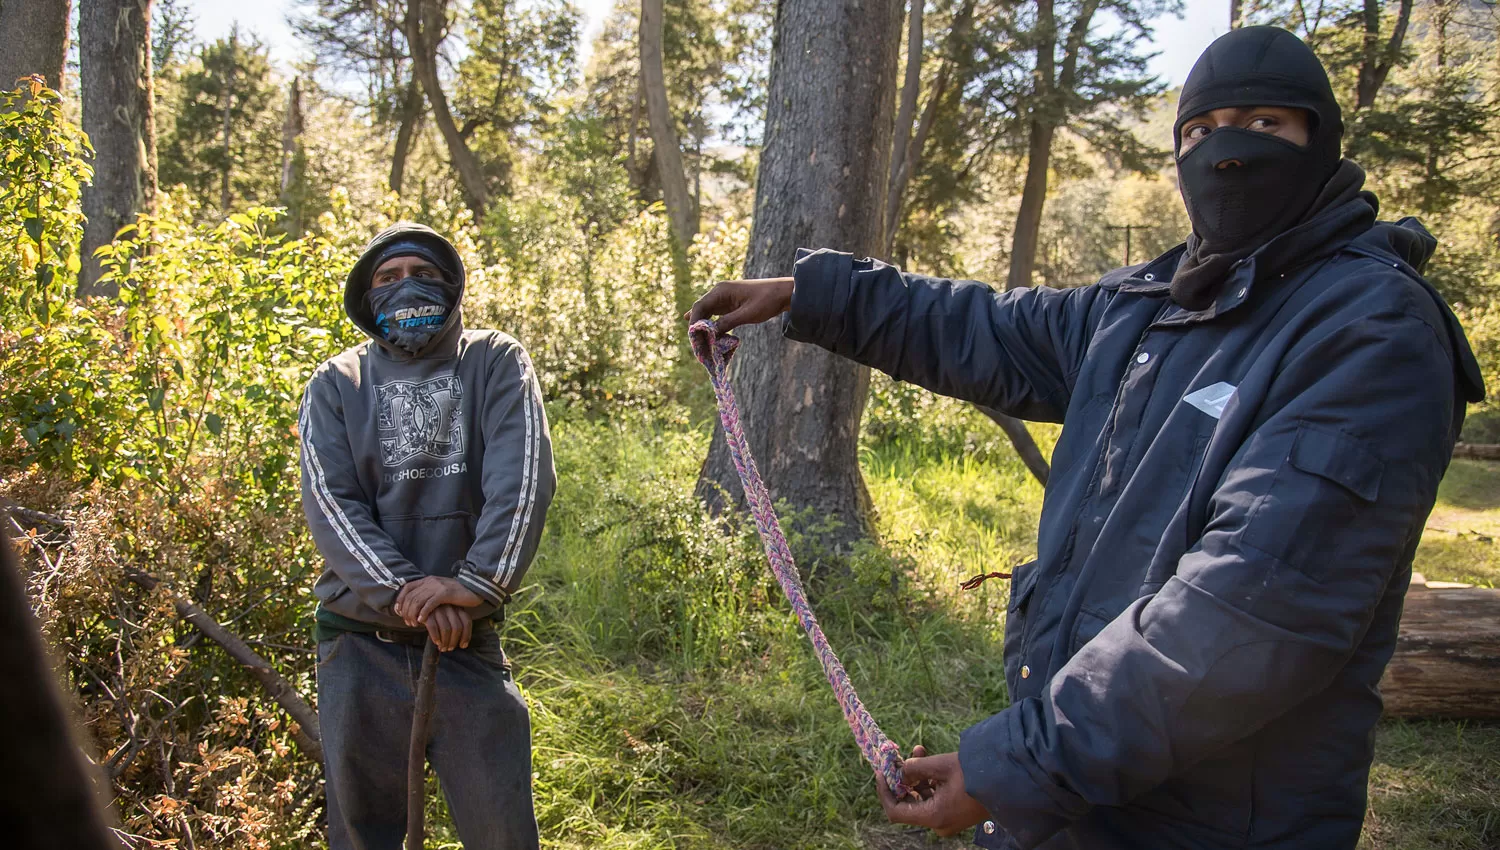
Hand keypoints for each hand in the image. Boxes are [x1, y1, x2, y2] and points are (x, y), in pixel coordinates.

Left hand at [394, 576, 482, 626]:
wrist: (474, 588)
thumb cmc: (456, 593)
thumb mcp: (439, 590)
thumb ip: (428, 594)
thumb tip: (416, 606)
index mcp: (427, 580)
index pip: (407, 588)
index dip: (400, 600)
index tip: (399, 612)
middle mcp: (430, 581)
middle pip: (411, 596)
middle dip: (406, 611)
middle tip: (408, 622)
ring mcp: (437, 586)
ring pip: (418, 601)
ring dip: (413, 614)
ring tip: (413, 624)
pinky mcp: (445, 593)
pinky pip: (429, 604)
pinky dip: (423, 613)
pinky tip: (422, 620)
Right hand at [423, 604, 472, 650]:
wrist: (416, 604)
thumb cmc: (434, 614)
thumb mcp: (447, 616)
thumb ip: (454, 625)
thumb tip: (463, 644)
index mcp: (456, 607)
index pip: (466, 622)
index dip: (466, 636)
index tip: (463, 646)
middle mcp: (449, 607)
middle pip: (457, 627)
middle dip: (454, 641)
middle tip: (449, 649)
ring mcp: (438, 609)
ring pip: (446, 629)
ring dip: (445, 642)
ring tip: (442, 648)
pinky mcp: (426, 612)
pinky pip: (433, 627)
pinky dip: (436, 637)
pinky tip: (436, 643)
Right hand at [686, 277, 794, 333]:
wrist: (783, 293)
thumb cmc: (767, 300)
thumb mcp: (747, 314)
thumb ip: (727, 322)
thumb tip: (710, 334)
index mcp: (721, 290)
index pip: (699, 306)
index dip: (694, 322)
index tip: (692, 338)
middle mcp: (719, 292)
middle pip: (701, 309)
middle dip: (697, 326)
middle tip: (695, 344)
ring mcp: (724, 297)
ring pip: (707, 313)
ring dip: (703, 326)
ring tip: (700, 342)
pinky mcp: (730, 303)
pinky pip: (716, 314)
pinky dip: (712, 324)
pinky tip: (705, 333)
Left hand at [876, 746, 991, 837]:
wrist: (1009, 780)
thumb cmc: (976, 773)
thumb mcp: (941, 766)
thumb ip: (914, 768)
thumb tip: (898, 770)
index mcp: (934, 816)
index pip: (896, 811)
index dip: (884, 791)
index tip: (881, 771)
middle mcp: (939, 823)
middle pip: (908, 804)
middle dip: (901, 779)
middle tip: (897, 757)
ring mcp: (947, 819)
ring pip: (921, 798)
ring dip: (915, 776)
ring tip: (917, 750)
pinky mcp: (955, 812)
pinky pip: (934, 798)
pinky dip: (928, 781)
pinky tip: (927, 758)